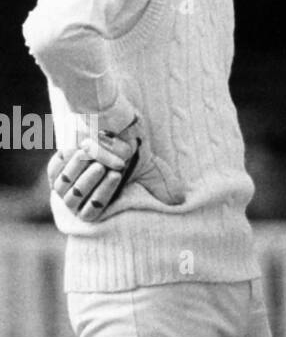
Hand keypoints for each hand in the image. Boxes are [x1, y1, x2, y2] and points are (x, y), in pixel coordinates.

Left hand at [47, 118, 183, 221]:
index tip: (117, 174)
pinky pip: (55, 168)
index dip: (101, 196)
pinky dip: (66, 157)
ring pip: (64, 185)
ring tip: (91, 152)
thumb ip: (158, 184)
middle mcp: (81, 198)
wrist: (105, 123)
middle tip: (102, 165)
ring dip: (78, 169)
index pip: (91, 213)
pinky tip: (78, 145)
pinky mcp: (57, 167)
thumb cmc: (126, 148)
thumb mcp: (146, 167)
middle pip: (74, 200)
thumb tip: (179, 200)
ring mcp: (67, 183)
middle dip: (89, 182)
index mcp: (101, 203)